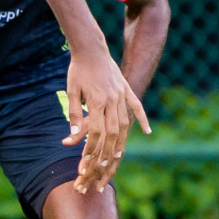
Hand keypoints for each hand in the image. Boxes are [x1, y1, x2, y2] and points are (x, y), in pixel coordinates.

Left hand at [61, 50, 150, 193]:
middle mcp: (112, 101)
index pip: (95, 133)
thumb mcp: (72, 91)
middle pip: (112, 134)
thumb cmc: (77, 70)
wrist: (91, 47)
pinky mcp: (126, 90)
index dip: (90, 151)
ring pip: (125, 124)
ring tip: (118, 159)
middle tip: (102, 170)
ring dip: (122, 143)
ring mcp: (122, 95)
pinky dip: (143, 120)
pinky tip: (147, 132)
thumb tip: (70, 139)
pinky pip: (137, 107)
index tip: (85, 166)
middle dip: (106, 155)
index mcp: (97, 102)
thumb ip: (75, 115)